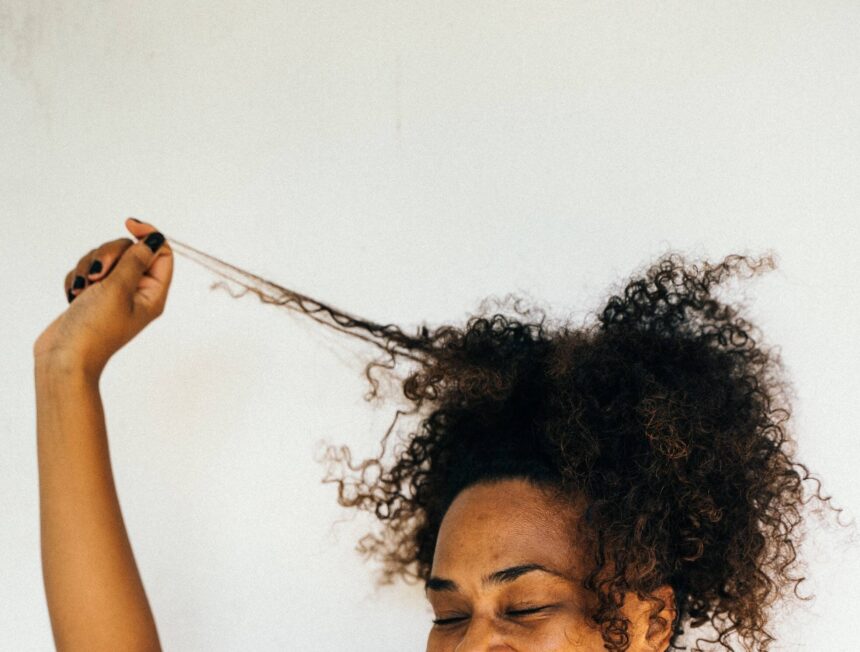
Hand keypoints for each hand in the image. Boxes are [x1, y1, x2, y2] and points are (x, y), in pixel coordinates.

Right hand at [33, 218, 173, 377]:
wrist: (64, 357)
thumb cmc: (95, 329)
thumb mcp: (118, 289)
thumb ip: (135, 260)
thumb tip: (154, 239)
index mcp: (153, 294)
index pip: (162, 254)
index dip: (148, 235)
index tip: (129, 223)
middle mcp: (136, 292)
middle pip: (130, 251)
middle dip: (109, 256)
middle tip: (99, 274)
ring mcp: (113, 293)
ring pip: (104, 259)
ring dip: (89, 268)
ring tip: (83, 290)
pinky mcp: (92, 295)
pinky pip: (86, 270)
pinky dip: (77, 279)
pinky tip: (74, 296)